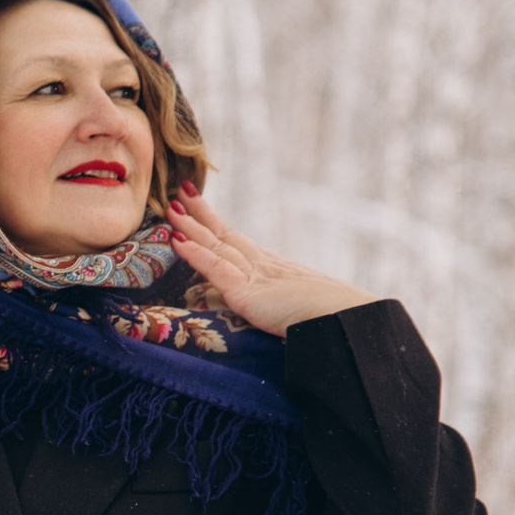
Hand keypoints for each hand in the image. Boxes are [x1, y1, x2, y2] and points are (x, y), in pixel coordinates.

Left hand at [166, 186, 373, 335]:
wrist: (343, 321)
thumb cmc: (327, 317)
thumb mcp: (298, 305)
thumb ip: (281, 301)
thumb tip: (278, 306)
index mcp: (272, 269)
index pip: (237, 242)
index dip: (215, 225)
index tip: (196, 206)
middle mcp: (262, 266)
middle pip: (224, 235)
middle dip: (200, 215)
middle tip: (178, 193)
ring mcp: (255, 276)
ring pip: (216, 246)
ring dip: (191, 227)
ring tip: (171, 209)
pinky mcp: (247, 293)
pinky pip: (216, 268)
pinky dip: (195, 253)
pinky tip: (177, 240)